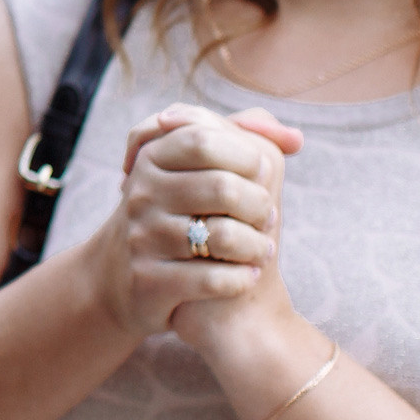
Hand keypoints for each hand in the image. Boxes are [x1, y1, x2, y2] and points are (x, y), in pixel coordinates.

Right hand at [82, 103, 302, 338]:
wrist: (124, 278)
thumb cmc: (177, 215)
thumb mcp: (193, 168)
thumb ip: (244, 138)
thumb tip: (295, 138)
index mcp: (151, 158)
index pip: (204, 140)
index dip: (245, 157)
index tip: (259, 174)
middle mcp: (141, 194)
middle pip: (223, 187)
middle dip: (259, 206)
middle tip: (265, 219)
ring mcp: (141, 238)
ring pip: (224, 237)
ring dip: (257, 247)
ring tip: (262, 250)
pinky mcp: (148, 282)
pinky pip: (213, 279)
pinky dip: (240, 279)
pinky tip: (244, 277)